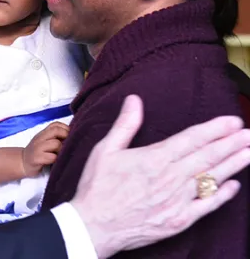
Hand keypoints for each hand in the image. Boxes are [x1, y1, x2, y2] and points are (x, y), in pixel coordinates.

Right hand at [22, 122, 69, 176]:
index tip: (70, 137)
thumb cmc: (37, 153)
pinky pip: (51, 157)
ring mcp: (37, 148)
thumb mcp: (44, 141)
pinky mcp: (36, 158)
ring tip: (60, 155)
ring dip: (61, 150)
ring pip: (55, 143)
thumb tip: (72, 137)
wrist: (22, 162)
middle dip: (66, 137)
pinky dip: (56, 159)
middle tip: (68, 146)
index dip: (65, 129)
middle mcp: (40, 138)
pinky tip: (55, 162)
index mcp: (43, 133)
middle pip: (56, 130)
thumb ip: (54, 137)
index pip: (55, 124)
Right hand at [71, 95, 249, 258]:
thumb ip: (124, 125)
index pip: (192, 139)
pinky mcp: (179, 220)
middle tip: (249, 133)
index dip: (215, 129)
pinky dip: (223, 195)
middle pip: (208, 157)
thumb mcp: (105, 150)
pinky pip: (207, 206)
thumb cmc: (97, 188)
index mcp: (154, 159)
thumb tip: (134, 100)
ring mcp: (178, 200)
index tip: (232, 121)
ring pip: (212, 178)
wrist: (94, 226)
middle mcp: (171, 178)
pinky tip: (235, 186)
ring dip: (234, 164)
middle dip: (232, 143)